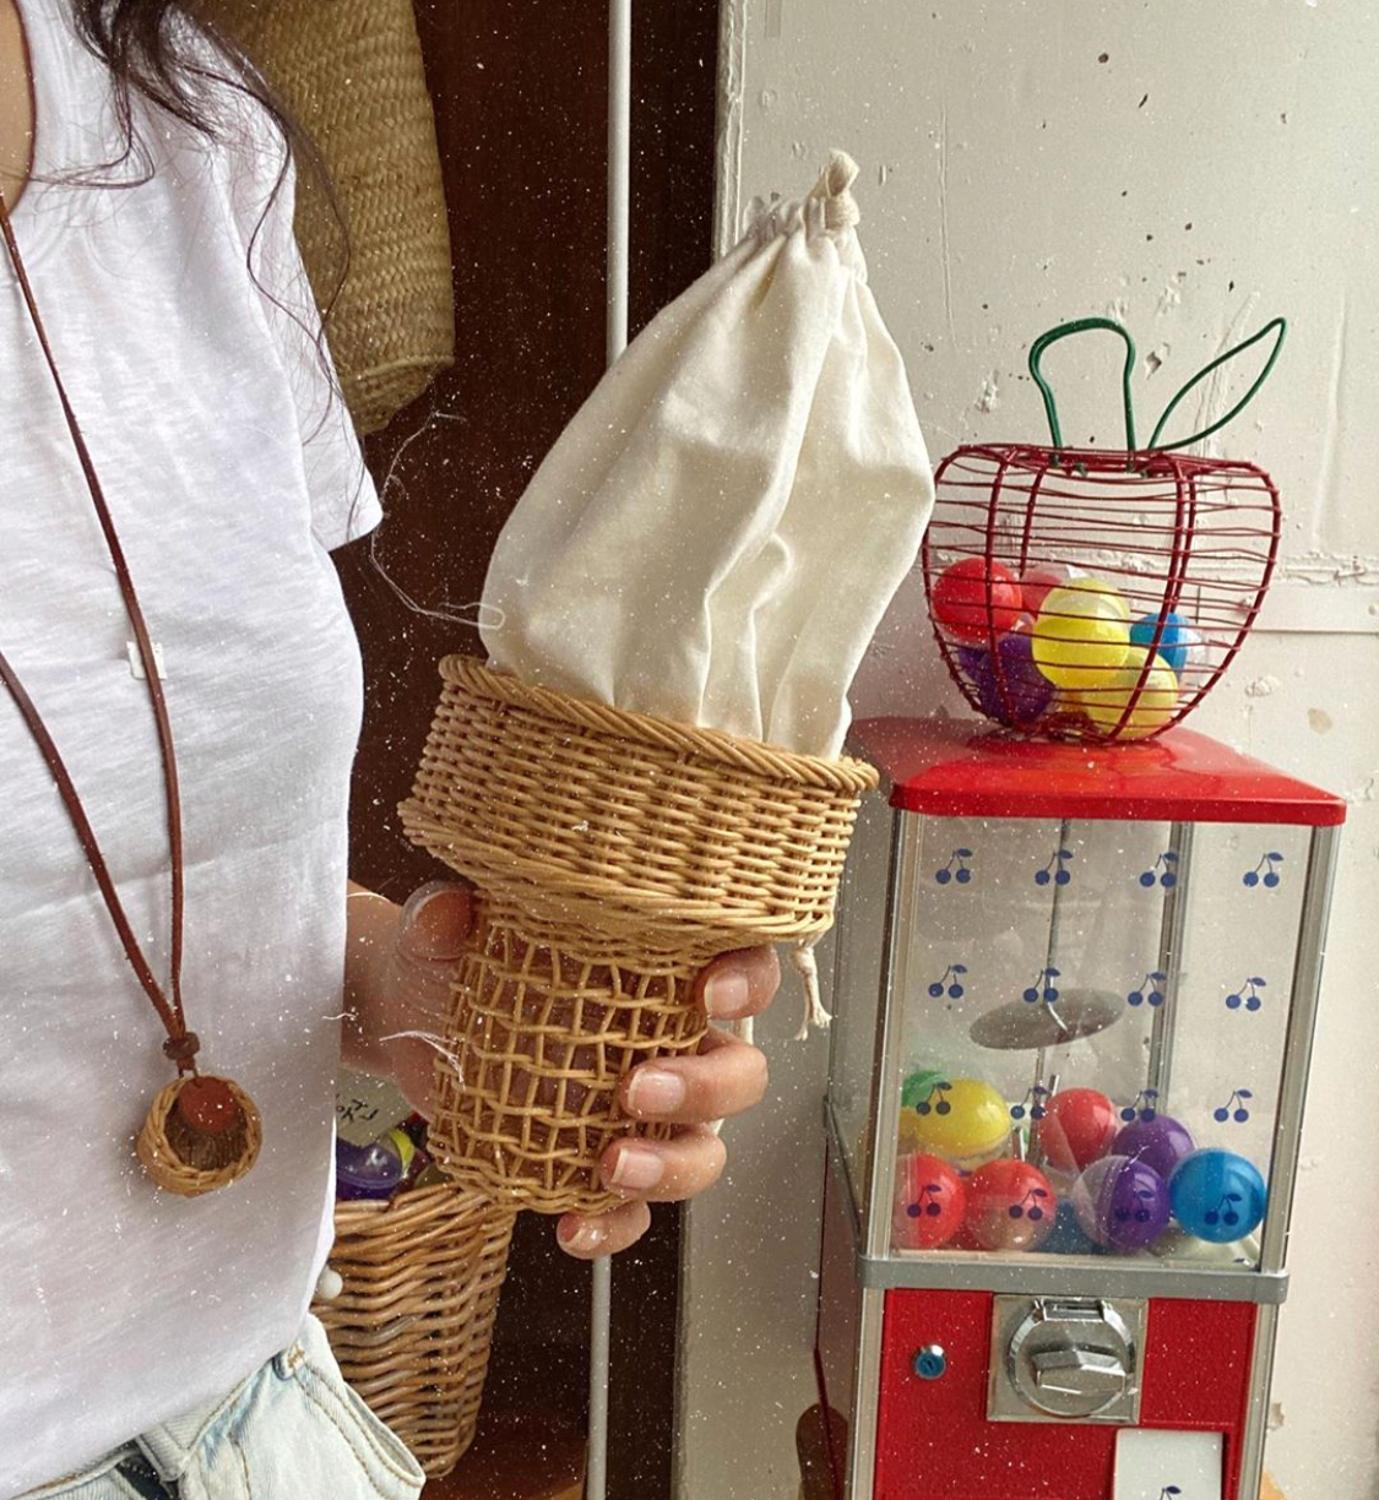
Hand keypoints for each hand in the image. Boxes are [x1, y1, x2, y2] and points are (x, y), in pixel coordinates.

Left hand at [345, 880, 779, 1257]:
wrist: (412, 1029)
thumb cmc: (456, 965)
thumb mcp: (443, 934)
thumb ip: (443, 917)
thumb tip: (444, 915)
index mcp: (657, 974)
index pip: (741, 968)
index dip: (747, 982)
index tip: (707, 992)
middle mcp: (667, 1044)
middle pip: (740, 1072)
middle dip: (707, 1088)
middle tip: (637, 1089)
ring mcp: (641, 1115)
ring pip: (705, 1150)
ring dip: (673, 1166)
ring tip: (610, 1166)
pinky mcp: (600, 1168)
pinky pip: (634, 1213)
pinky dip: (613, 1228)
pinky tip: (572, 1227)